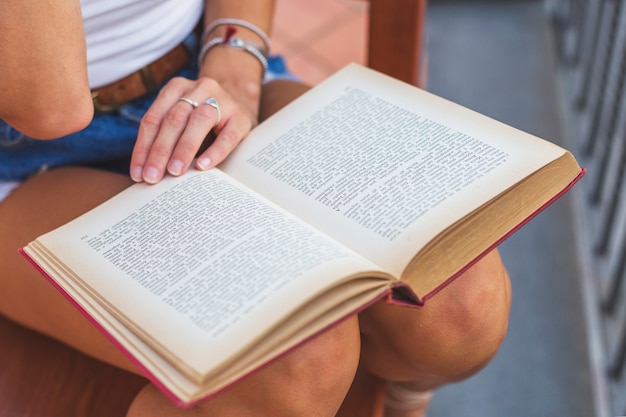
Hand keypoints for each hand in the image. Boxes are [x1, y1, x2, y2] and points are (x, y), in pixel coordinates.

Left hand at [130, 76, 254, 183]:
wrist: (240, 107)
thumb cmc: (202, 123)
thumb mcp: (181, 122)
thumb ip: (165, 139)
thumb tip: (145, 172)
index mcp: (176, 88)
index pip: (153, 119)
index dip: (143, 147)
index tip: (137, 173)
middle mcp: (199, 89)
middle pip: (174, 119)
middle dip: (160, 151)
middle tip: (152, 177)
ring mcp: (222, 100)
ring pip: (199, 121)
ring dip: (183, 149)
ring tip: (174, 172)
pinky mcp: (241, 117)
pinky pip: (227, 135)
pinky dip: (214, 152)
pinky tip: (203, 166)